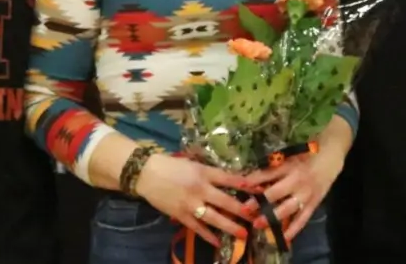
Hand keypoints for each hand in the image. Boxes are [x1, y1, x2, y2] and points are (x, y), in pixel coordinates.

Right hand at [135, 154, 251, 246]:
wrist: (146, 173)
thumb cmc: (170, 165)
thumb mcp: (193, 163)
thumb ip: (209, 172)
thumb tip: (228, 179)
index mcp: (203, 172)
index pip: (228, 178)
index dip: (245, 185)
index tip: (259, 191)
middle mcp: (199, 189)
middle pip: (225, 201)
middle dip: (242, 210)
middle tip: (255, 217)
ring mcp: (190, 204)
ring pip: (214, 218)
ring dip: (229, 226)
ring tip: (242, 234)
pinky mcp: (181, 215)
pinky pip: (197, 227)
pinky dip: (208, 235)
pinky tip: (218, 241)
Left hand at [242, 152, 342, 240]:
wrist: (330, 156)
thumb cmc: (305, 155)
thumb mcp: (288, 157)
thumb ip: (272, 168)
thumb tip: (251, 179)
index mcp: (289, 166)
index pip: (267, 174)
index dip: (253, 180)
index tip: (240, 186)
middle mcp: (296, 181)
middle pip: (275, 193)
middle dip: (259, 202)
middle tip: (245, 210)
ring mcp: (306, 194)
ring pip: (288, 208)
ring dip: (272, 217)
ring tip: (258, 224)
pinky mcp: (314, 203)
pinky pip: (303, 219)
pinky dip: (294, 229)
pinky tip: (284, 238)